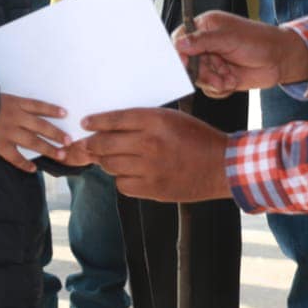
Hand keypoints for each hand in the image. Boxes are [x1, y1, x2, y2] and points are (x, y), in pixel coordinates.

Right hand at [0, 93, 70, 172]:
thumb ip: (12, 105)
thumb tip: (25, 109)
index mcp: (15, 104)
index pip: (38, 106)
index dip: (51, 110)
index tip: (65, 113)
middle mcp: (15, 118)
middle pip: (40, 126)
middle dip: (56, 133)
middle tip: (69, 140)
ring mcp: (8, 133)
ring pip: (32, 142)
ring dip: (47, 149)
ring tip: (60, 155)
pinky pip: (15, 157)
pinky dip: (24, 164)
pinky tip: (34, 168)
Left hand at [81, 107, 230, 201]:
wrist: (222, 166)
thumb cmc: (197, 137)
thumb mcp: (171, 118)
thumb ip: (142, 122)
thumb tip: (109, 128)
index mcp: (155, 120)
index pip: (114, 119)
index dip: (96, 121)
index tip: (85, 123)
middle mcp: (150, 143)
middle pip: (105, 144)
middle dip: (91, 144)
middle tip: (86, 144)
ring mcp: (150, 168)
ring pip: (110, 165)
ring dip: (107, 161)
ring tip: (112, 158)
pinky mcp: (153, 189)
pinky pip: (123, 184)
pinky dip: (122, 179)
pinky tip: (130, 173)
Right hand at [173, 10, 307, 98]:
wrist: (280, 60)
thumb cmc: (259, 41)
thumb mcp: (229, 38)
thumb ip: (202, 41)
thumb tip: (179, 44)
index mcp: (205, 27)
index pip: (181, 39)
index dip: (179, 53)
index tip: (184, 63)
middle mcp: (206, 45)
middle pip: (187, 63)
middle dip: (201, 72)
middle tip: (215, 75)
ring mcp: (212, 62)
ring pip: (197, 78)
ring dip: (212, 81)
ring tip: (227, 78)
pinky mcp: (219, 77)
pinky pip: (209, 89)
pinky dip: (219, 89)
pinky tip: (232, 82)